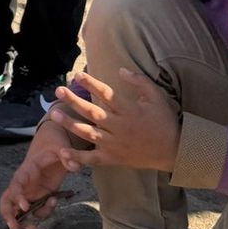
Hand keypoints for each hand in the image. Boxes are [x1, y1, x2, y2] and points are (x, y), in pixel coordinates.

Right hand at [0, 121, 69, 228]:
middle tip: (14, 228)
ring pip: (17, 210)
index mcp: (26, 171)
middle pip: (6, 200)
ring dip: (22, 222)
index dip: (17, 195)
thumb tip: (74, 167)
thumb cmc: (54, 147)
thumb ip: (67, 155)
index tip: (25, 208)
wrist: (54, 149)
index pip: (16, 183)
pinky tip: (53, 205)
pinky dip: (40, 215)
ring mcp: (28, 192)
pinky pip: (34, 211)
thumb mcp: (60, 147)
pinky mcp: (37, 198)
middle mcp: (23, 184)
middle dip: (8, 215)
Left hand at [50, 69, 180, 172]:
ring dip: (69, 124)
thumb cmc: (164, 122)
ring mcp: (114, 144)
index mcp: (128, 111)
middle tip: (58, 90)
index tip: (77, 75)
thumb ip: (140, 81)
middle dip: (73, 100)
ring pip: (87, 133)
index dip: (91, 84)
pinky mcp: (113, 158)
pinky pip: (92, 159)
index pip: (106, 94)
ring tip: (54, 114)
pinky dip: (77, 157)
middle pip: (91, 112)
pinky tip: (62, 151)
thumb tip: (121, 69)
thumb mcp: (157, 97)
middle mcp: (119, 127)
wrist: (173, 152)